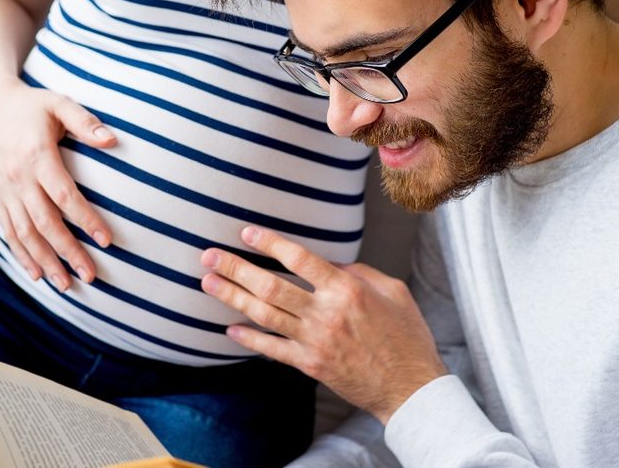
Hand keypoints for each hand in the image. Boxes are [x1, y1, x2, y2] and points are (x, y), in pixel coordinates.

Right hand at [0, 78, 115, 290]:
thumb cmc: (30, 105)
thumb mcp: (59, 103)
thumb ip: (85, 122)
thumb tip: (112, 141)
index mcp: (36, 155)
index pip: (64, 195)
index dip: (85, 220)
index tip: (106, 241)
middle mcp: (18, 178)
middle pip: (45, 223)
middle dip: (68, 252)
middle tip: (91, 276)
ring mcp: (5, 190)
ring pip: (25, 234)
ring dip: (45, 261)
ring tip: (66, 285)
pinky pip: (8, 231)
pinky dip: (21, 255)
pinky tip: (37, 274)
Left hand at [201, 226, 446, 422]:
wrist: (409, 387)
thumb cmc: (406, 335)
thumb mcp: (392, 291)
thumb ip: (358, 272)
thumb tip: (329, 264)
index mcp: (347, 289)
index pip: (299, 259)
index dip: (269, 243)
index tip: (247, 233)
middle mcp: (326, 313)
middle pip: (271, 286)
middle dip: (236, 268)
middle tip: (209, 256)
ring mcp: (315, 341)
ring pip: (264, 315)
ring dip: (233, 298)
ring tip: (209, 283)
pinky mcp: (310, 365)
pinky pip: (272, 349)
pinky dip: (249, 339)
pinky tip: (230, 329)